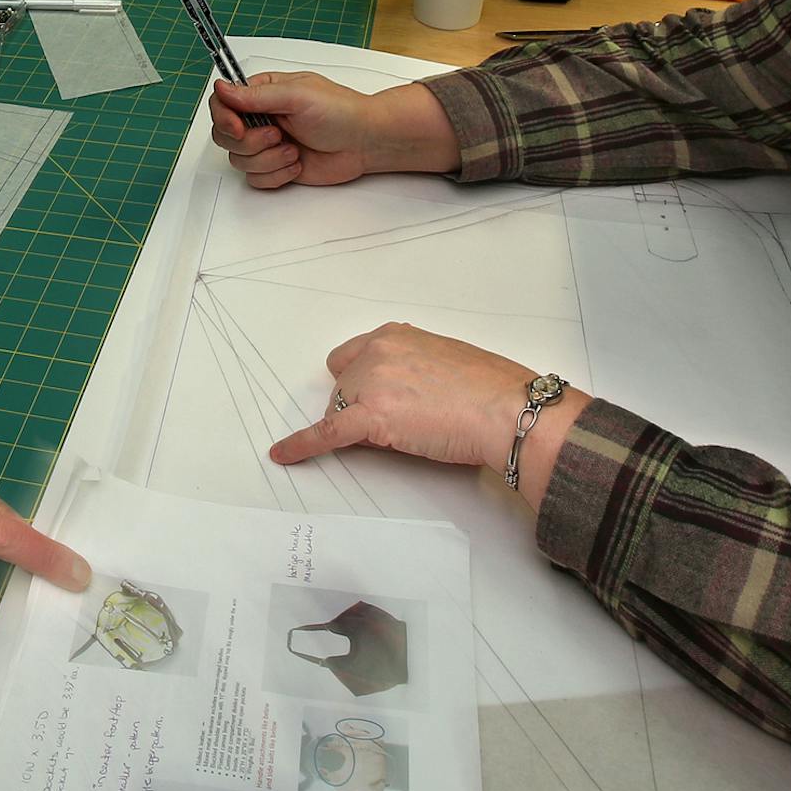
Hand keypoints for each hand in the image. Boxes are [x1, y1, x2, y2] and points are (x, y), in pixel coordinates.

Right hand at [209, 75, 457, 190]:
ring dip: (269, 159)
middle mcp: (261, 118)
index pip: (222, 103)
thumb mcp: (297, 96)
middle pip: (225, 136)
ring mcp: (267, 144)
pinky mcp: (277, 166)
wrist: (365, 142)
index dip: (224, 118)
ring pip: (240, 160)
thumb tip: (221, 88)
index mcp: (262, 93)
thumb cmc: (340, 111)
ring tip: (294, 149)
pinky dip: (277, 175)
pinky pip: (256, 179)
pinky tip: (298, 163)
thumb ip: (255, 95)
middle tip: (277, 135)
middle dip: (250, 142)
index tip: (238, 127)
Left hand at [270, 323, 591, 503]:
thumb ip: (411, 369)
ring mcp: (371, 382)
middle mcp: (376, 351)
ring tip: (409, 435)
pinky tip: (283, 455)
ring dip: (360, 428)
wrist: (508, 410)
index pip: (353, 358)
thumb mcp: (444, 363)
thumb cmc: (491, 391)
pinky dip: (302, 446)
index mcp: (394, 334)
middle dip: (361, 408)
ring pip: (341, 413)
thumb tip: (396, 396)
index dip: (361, 384)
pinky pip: (326, 433)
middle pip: (343, 389)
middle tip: (403, 424)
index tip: (373, 398)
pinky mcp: (370, 417)